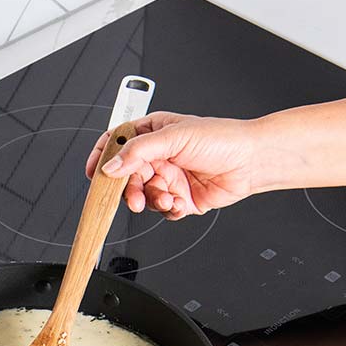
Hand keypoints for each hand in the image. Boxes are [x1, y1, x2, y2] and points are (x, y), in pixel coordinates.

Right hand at [86, 112, 258, 220]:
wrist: (250, 162)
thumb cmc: (221, 139)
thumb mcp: (174, 136)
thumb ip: (139, 151)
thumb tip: (112, 164)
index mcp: (153, 134)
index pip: (118, 143)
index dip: (103, 156)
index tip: (94, 172)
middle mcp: (159, 157)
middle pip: (128, 177)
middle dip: (131, 191)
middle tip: (135, 199)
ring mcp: (168, 179)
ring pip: (144, 197)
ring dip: (154, 201)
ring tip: (169, 198)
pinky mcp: (179, 199)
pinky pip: (163, 211)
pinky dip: (170, 210)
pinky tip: (182, 202)